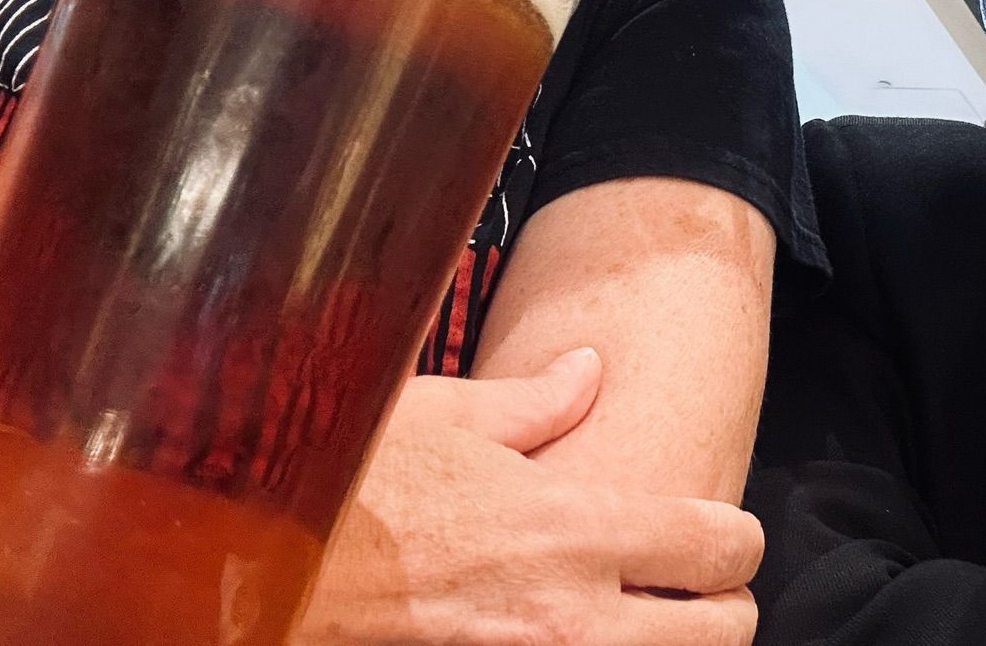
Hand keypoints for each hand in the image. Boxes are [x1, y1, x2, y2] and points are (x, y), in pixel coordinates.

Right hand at [296, 348, 763, 645]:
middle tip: (693, 591)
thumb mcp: (446, 417)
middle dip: (723, 608)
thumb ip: (537, 402)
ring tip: (641, 621)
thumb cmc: (348, 481)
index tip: (720, 533)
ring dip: (665, 645)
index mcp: (573, 525)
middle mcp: (570, 614)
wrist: (250, 565)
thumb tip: (590, 368)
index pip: (720, 543)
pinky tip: (576, 638)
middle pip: (723, 631)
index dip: (735, 537)